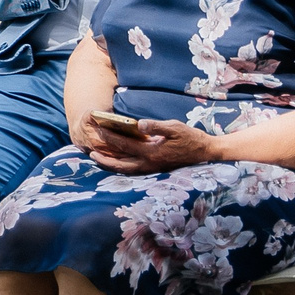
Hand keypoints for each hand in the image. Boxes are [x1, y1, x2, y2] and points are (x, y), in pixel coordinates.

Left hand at [82, 115, 217, 173]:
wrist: (205, 152)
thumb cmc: (190, 137)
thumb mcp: (175, 127)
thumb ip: (156, 126)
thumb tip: (139, 124)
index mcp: (152, 152)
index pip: (125, 144)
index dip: (110, 137)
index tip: (97, 130)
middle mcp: (150, 163)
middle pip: (121, 164)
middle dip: (105, 158)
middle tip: (90, 152)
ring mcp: (153, 168)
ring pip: (127, 170)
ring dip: (111, 165)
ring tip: (97, 159)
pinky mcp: (155, 168)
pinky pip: (134, 170)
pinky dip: (122, 167)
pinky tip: (115, 161)